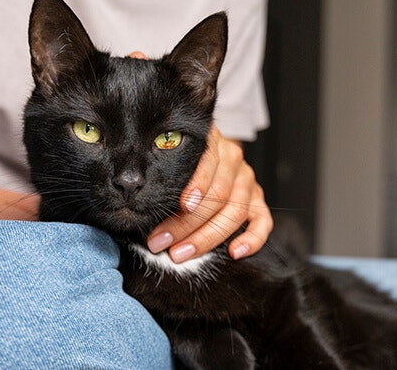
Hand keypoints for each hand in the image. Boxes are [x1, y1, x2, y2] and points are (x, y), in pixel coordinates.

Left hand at [147, 125, 272, 262]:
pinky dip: (252, 238)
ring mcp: (247, 182)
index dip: (197, 185)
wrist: (210, 153)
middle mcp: (233, 161)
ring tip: (181, 253)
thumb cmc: (180, 162)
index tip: (181, 205)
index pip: (209, 162)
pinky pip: (263, 221)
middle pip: (219, 195)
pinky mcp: (257, 201)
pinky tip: (235, 252)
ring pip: (235, 211)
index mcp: (212, 143)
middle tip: (160, 242)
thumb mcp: (170, 158)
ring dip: (207, 237)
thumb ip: (159, 172)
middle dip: (187, 223)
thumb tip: (134, 201)